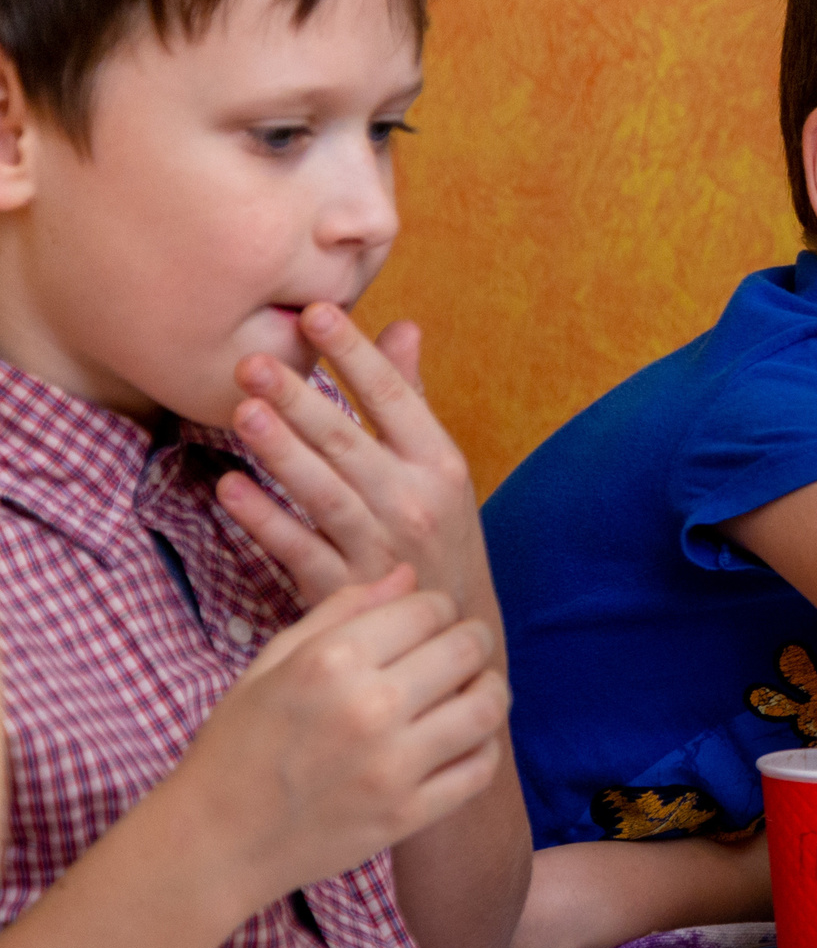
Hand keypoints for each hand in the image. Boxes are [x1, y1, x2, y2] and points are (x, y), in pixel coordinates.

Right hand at [170, 567, 508, 908]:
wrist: (215, 841)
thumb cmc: (238, 743)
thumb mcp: (272, 662)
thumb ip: (342, 611)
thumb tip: (407, 574)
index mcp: (331, 661)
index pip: (429, 608)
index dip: (437, 608)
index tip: (428, 621)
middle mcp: (368, 707)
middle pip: (467, 649)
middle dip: (470, 640)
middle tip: (460, 650)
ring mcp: (392, 766)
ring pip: (487, 707)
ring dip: (489, 690)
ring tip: (472, 690)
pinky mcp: (408, 814)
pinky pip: (480, 768)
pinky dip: (484, 747)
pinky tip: (463, 739)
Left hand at [217, 307, 498, 650]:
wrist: (454, 633)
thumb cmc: (440, 536)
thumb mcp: (441, 468)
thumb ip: (413, 399)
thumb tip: (404, 327)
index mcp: (441, 465)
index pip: (396, 399)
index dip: (355, 354)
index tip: (316, 313)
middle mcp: (416, 503)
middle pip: (351, 444)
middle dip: (301, 401)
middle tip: (253, 362)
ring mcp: (381, 550)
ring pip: (325, 494)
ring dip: (282, 454)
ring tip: (242, 413)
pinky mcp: (346, 591)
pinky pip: (300, 551)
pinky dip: (266, 522)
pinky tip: (231, 489)